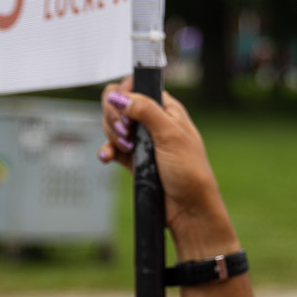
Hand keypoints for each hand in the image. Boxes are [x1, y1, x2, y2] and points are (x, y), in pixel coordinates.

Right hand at [97, 78, 236, 258]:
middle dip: (115, 117)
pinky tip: (106, 157)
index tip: (126, 110)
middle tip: (125, 132)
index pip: (137, 87)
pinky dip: (107, 150)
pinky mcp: (133, 159)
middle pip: (119, 104)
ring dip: (113, 135)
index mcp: (167, 109)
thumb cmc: (190, 171)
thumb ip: (145, 111)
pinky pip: (112, 148)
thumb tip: (118, 95)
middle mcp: (153, 121)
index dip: (126, 94)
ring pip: (113, 125)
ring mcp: (142, 140)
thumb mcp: (170, 135)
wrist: (189, 209)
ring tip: (127, 149)